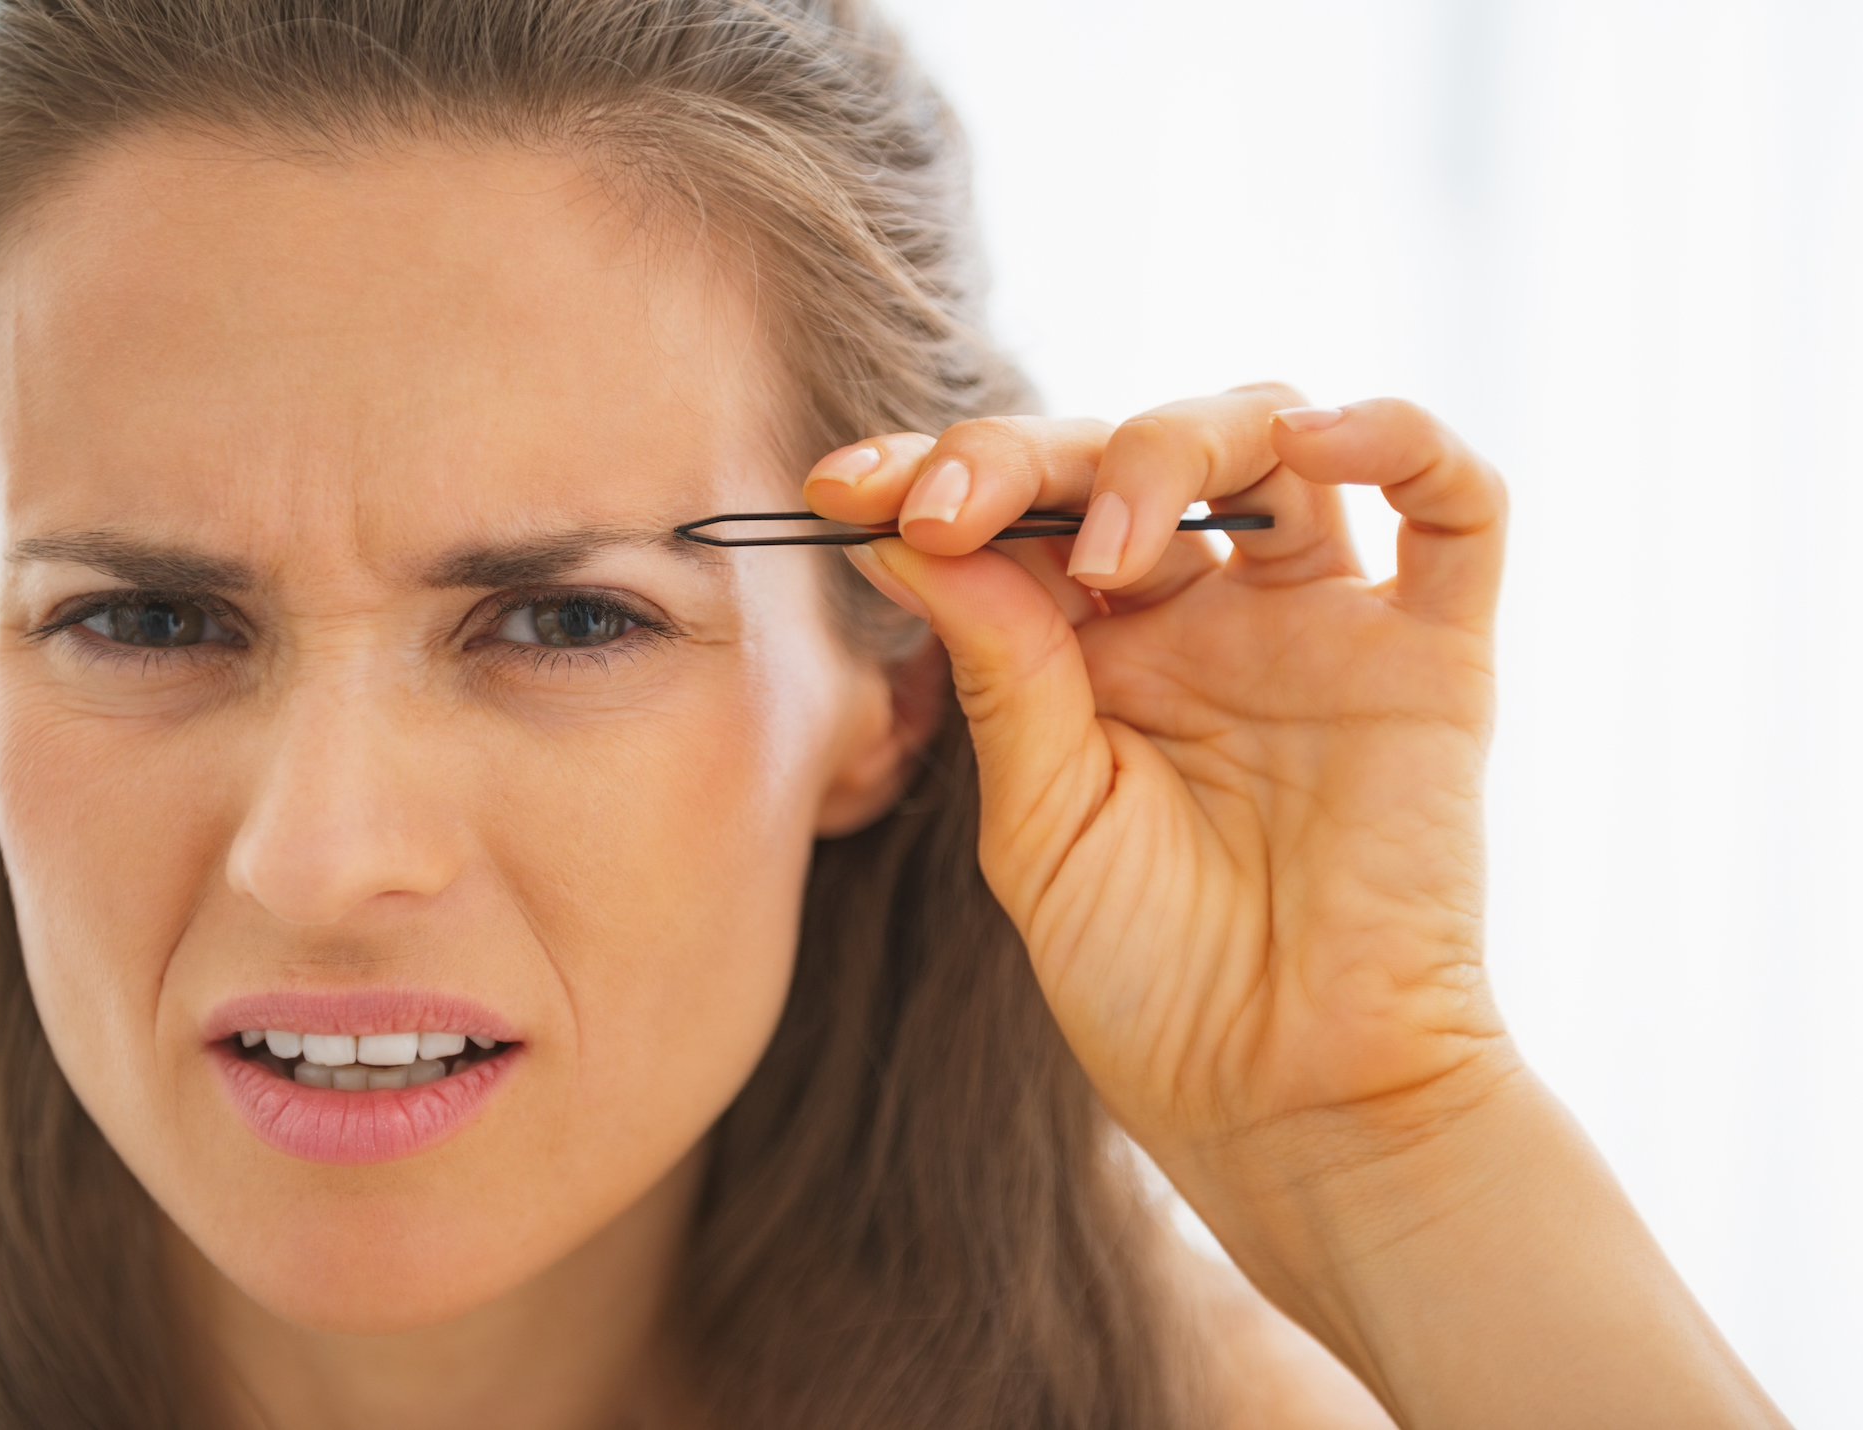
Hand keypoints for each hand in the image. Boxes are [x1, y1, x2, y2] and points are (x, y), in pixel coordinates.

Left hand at [808, 390, 1791, 1429]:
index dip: (931, 476)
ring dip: (1172, 445)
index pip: (1019, 516)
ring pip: (1270, 439)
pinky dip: (1400, 439)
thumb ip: (997, 669)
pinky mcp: (1432, 658)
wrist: (1282, 1099)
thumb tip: (904, 530)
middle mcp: (1205, 618)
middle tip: (942, 508)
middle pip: (1125, 453)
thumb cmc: (1147, 982)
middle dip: (1021, 457)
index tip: (836, 488)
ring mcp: (1318, 627)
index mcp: (1095, 656)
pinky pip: (1453, 506)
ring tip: (1105, 554)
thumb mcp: (1040, 820)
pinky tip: (1320, 439)